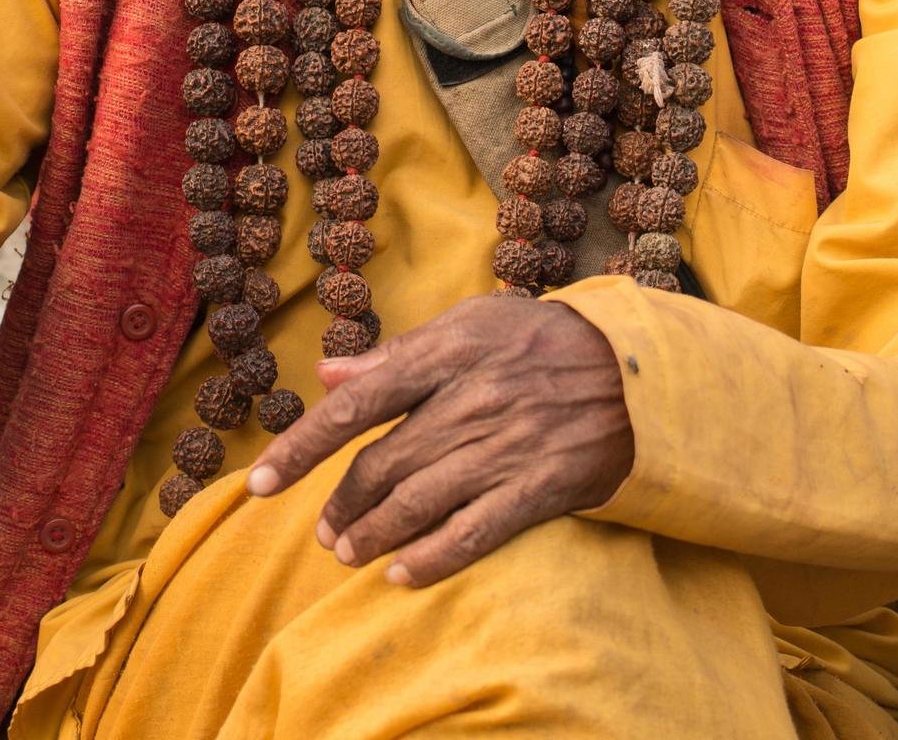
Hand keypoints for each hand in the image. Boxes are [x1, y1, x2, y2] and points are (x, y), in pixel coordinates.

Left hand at [243, 293, 634, 588]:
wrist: (636, 371)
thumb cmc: (540, 340)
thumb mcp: (471, 324)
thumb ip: (398, 353)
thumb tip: (329, 373)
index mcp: (448, 354)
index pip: (358, 404)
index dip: (302, 447)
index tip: (261, 482)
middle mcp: (471, 401)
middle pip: (383, 464)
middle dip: (340, 505)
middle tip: (321, 530)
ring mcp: (505, 447)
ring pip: (419, 503)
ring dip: (373, 535)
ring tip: (346, 553)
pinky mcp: (538, 487)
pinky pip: (473, 532)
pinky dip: (431, 558)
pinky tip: (401, 573)